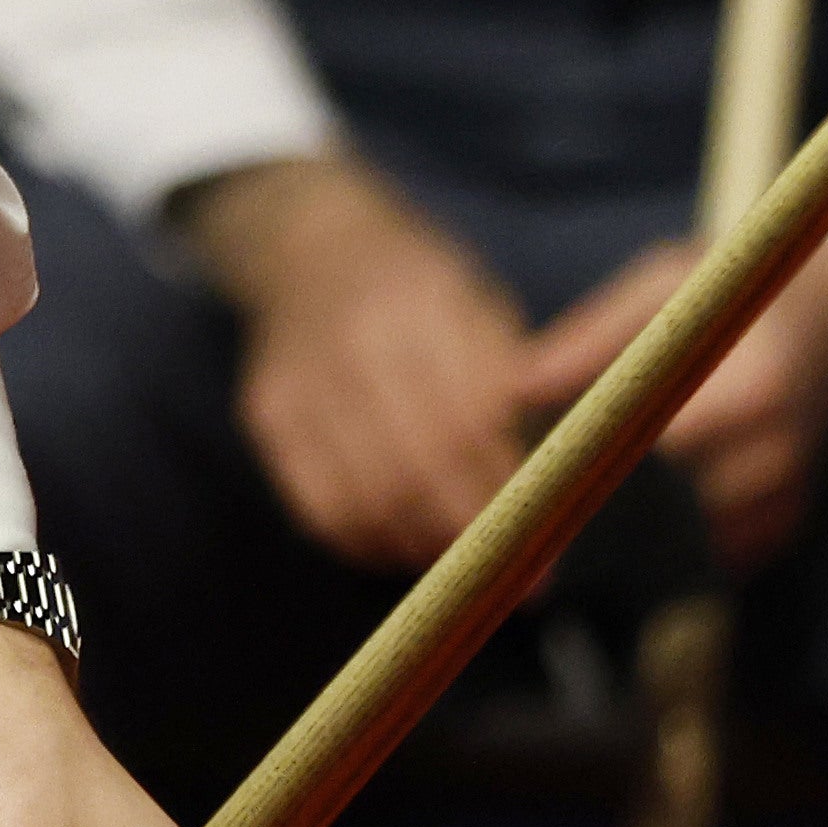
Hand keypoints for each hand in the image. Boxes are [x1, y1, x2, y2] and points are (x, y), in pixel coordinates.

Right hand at [182, 149, 534, 574]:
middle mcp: (354, 343)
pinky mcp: (267, 416)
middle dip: (472, 535)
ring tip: (464, 569)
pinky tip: (402, 549)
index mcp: (422, 307)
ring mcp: (301, 381)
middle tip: (514, 575)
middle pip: (416, 468)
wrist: (310, 251)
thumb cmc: (420, 290)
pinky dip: (365, 543)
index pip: (469, 422)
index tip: (545, 536)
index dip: (507, 489)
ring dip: (422, 549)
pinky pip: (318, 506)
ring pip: (366, 498)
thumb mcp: (481, 309)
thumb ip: (512, 388)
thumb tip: (560, 483)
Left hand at [515, 234, 827, 569]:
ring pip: (692, 542)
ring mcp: (789, 488)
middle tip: (545, 501)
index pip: (651, 453)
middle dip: (606, 508)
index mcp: (750, 387)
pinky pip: (723, 555)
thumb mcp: (664, 284)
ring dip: (641, 535)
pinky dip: (680, 546)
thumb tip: (516, 387)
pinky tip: (644, 524)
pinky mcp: (792, 513)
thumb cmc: (738, 288)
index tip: (536, 477)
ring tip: (586, 510)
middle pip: (670, 511)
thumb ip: (592, 335)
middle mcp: (777, 448)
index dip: (589, 470)